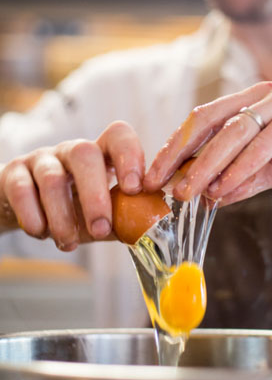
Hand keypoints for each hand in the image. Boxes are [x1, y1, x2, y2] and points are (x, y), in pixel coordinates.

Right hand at [0, 121, 144, 249]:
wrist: (28, 210)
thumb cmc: (75, 209)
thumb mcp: (102, 213)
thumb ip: (125, 219)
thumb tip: (149, 230)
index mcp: (101, 154)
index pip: (118, 136)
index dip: (130, 156)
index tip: (134, 188)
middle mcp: (72, 151)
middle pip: (84, 153)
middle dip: (95, 195)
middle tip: (100, 229)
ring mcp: (42, 159)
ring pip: (52, 177)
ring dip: (63, 216)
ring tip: (69, 243)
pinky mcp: (14, 174)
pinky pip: (21, 189)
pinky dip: (32, 215)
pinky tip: (41, 233)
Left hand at [145, 82, 271, 205]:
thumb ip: (247, 179)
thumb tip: (212, 198)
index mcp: (248, 105)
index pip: (200, 122)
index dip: (174, 147)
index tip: (154, 175)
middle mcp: (258, 97)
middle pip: (205, 121)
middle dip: (176, 152)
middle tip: (156, 182)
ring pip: (231, 133)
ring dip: (205, 165)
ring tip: (186, 192)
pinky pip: (263, 143)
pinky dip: (241, 167)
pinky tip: (223, 188)